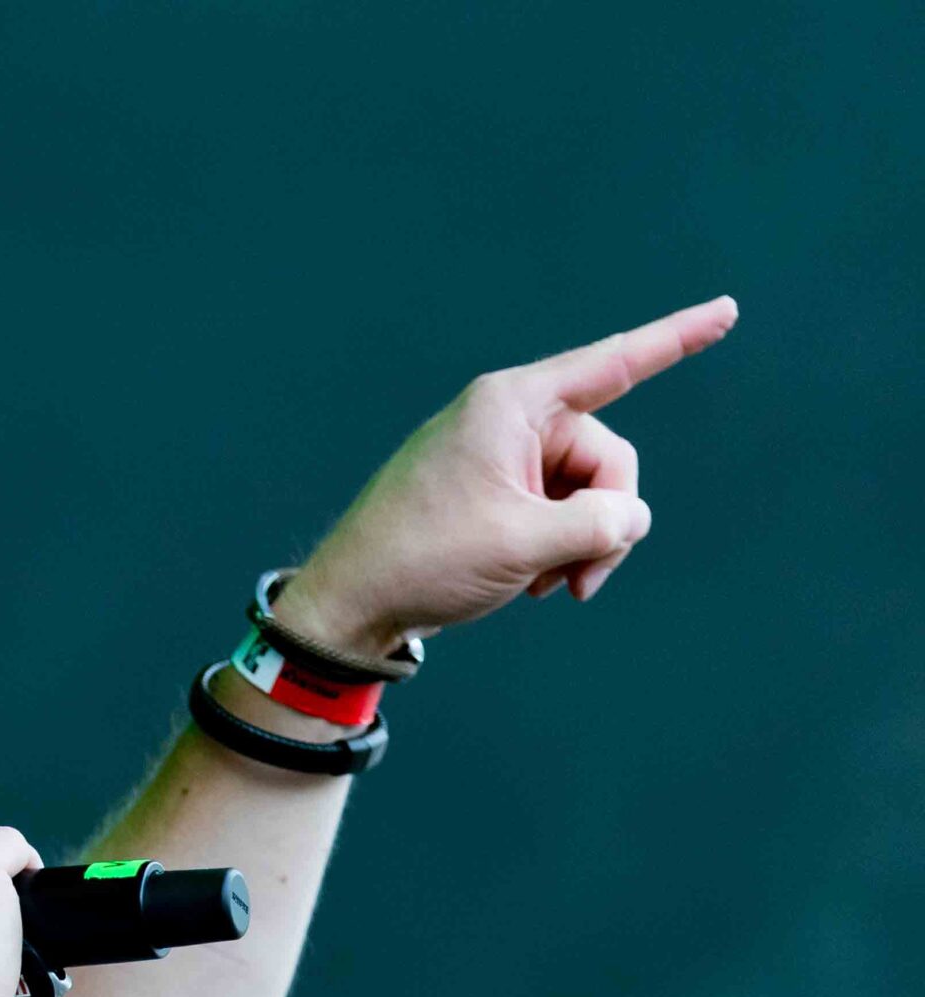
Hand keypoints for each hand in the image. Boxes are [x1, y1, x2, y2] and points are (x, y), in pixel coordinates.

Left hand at [279, 295, 738, 655]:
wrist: (352, 603)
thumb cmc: (424, 559)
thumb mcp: (529, 543)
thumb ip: (602, 524)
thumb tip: (629, 517)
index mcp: (512, 405)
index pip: (614, 364)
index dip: (677, 339)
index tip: (727, 310)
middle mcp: (508, 419)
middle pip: (606, 457)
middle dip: (607, 521)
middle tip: (582, 581)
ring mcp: (499, 456)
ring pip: (585, 493)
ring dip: (580, 545)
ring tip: (546, 585)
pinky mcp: (492, 492)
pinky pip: (553, 510)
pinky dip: (554, 549)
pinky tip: (529, 583)